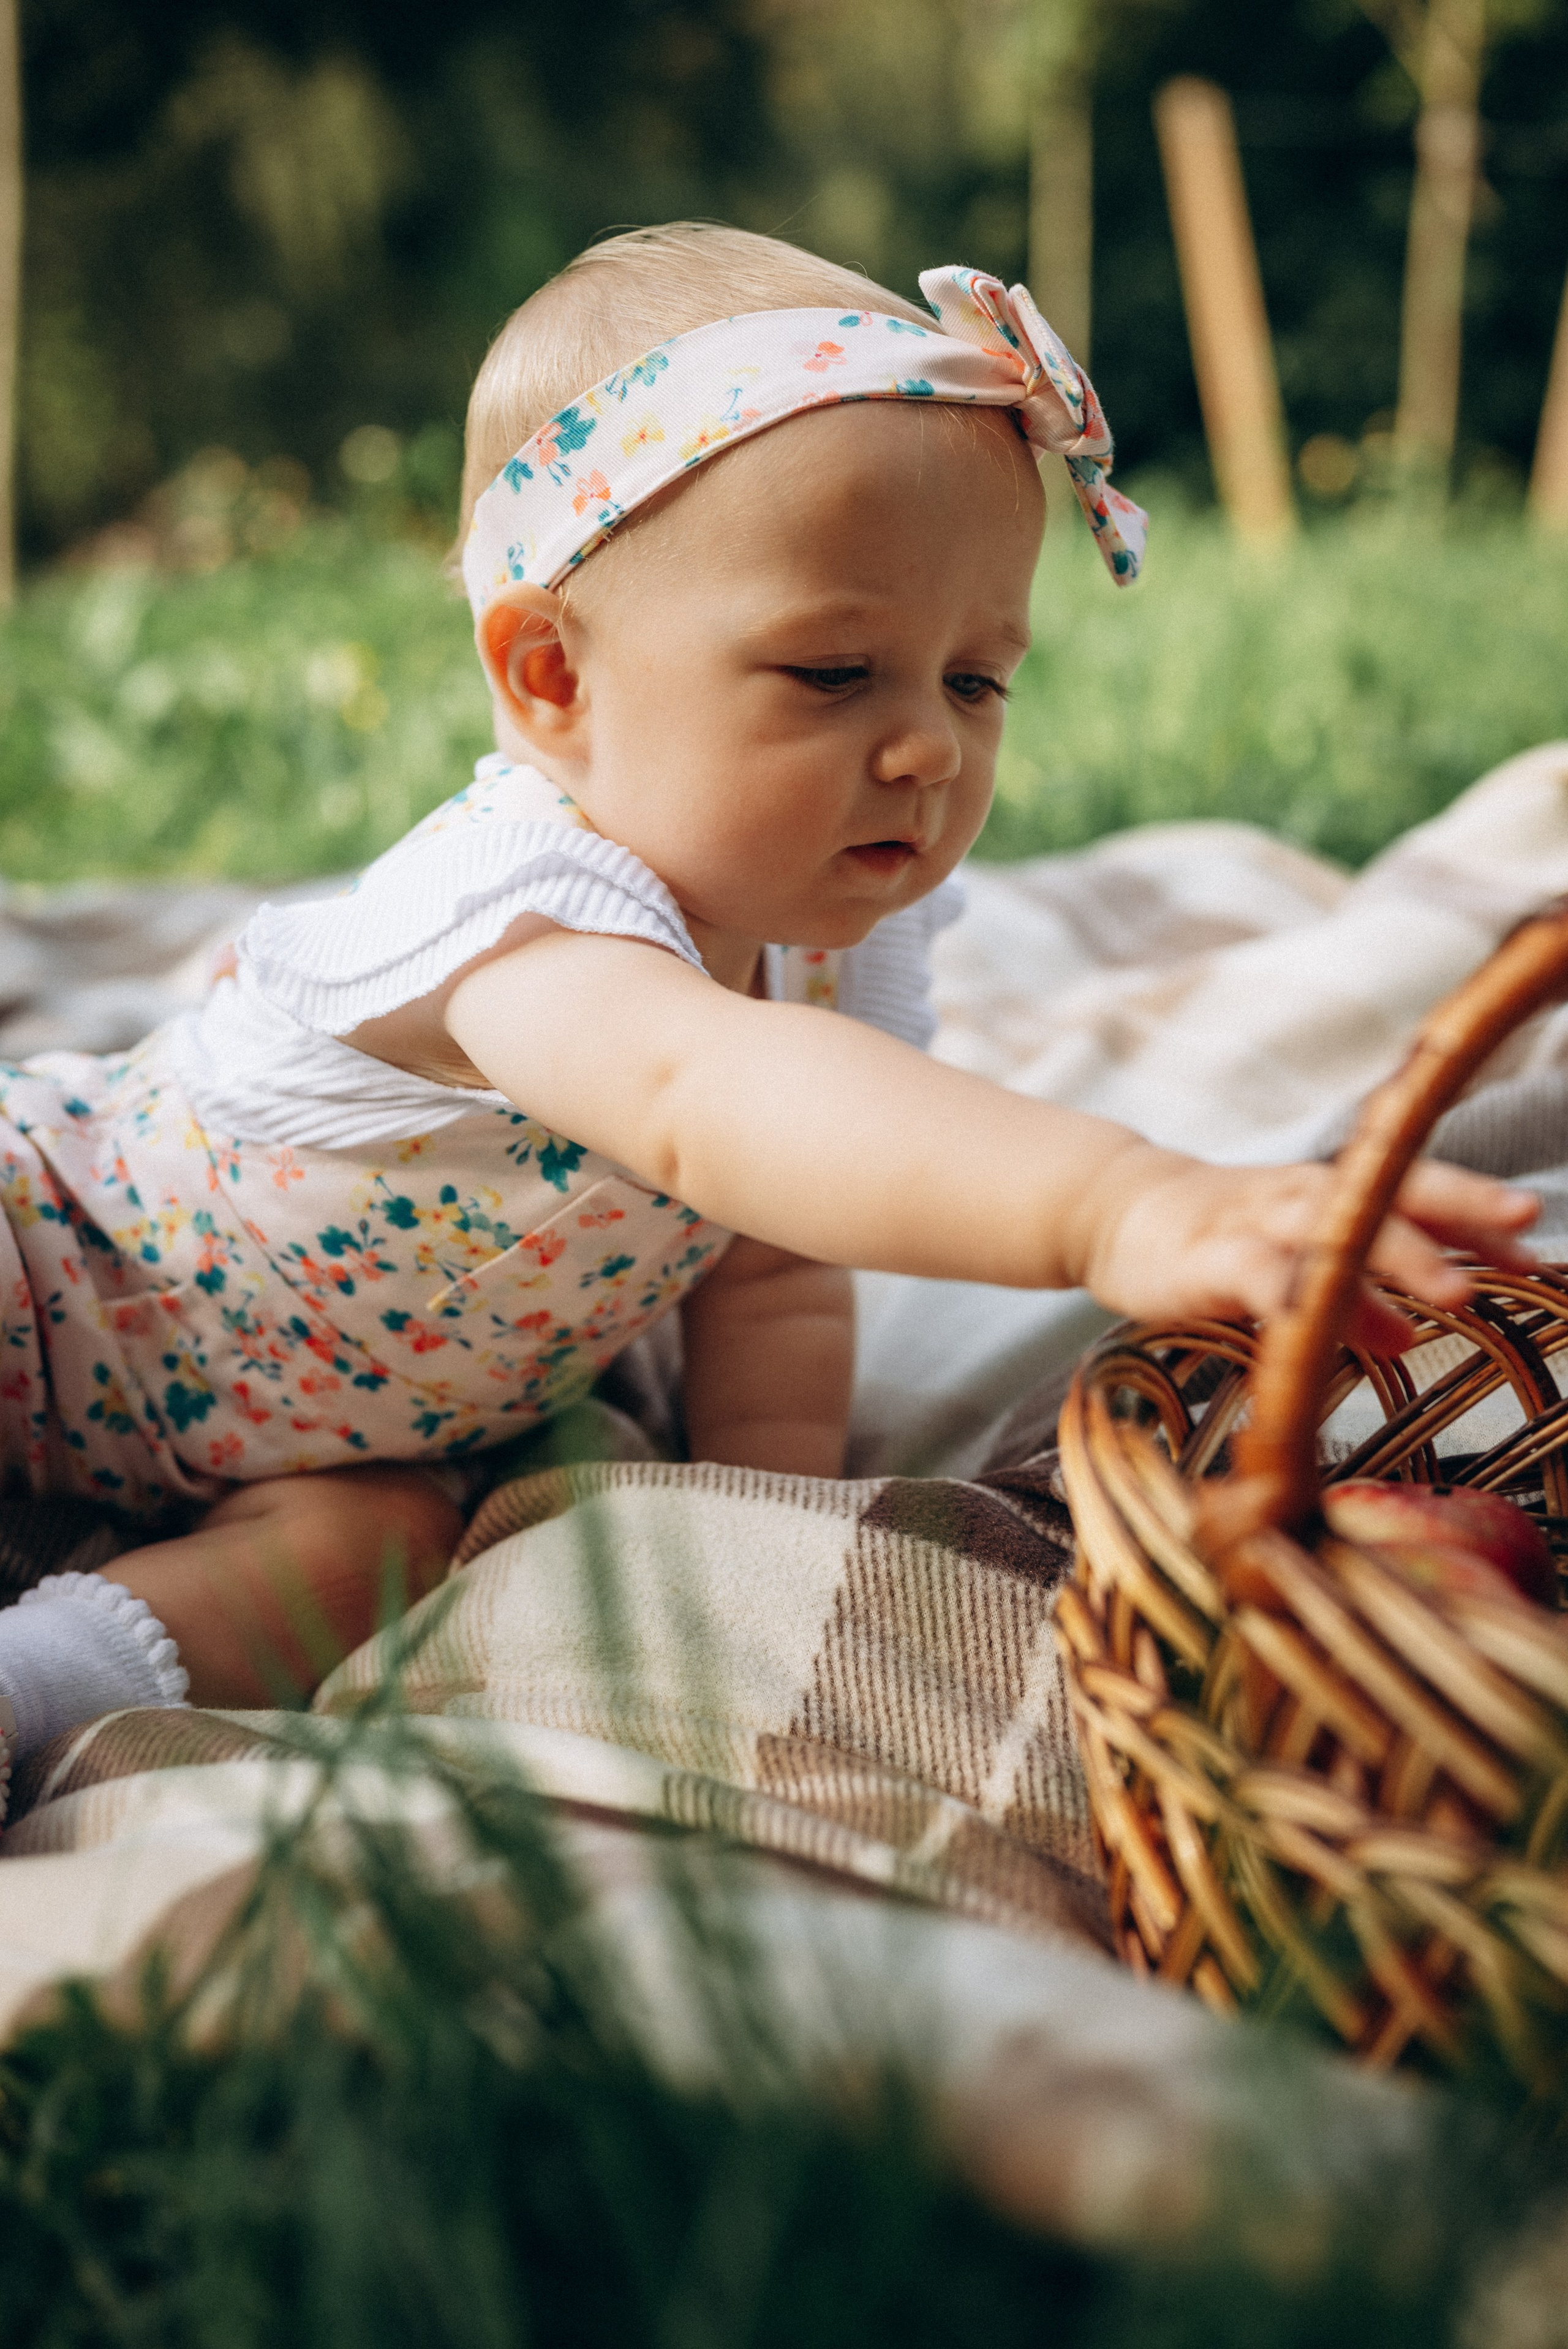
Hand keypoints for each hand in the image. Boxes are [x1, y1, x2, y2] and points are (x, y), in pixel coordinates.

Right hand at [1080, 1145, 1539, 1351]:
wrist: (1117, 1214)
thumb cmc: (1218, 1242)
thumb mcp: (1295, 1268)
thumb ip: (1356, 1297)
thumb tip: (1409, 1334)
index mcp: (1331, 1193)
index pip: (1415, 1186)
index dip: (1477, 1205)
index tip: (1536, 1231)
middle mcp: (1304, 1196)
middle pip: (1389, 1191)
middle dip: (1460, 1212)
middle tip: (1524, 1233)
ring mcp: (1257, 1222)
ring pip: (1336, 1227)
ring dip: (1399, 1256)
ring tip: (1457, 1292)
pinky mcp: (1207, 1258)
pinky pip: (1257, 1274)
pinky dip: (1295, 1292)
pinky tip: (1330, 1320)